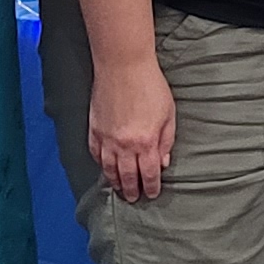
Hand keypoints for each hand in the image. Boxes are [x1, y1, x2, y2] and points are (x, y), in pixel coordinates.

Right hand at [90, 51, 176, 199]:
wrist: (123, 65)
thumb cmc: (150, 85)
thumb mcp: (168, 114)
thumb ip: (166, 141)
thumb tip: (163, 162)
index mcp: (146, 143)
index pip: (149, 174)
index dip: (151, 187)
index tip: (152, 194)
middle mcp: (124, 146)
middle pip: (127, 176)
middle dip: (132, 190)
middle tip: (134, 198)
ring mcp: (106, 138)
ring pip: (109, 169)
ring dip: (114, 182)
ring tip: (119, 189)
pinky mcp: (94, 129)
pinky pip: (95, 154)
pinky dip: (100, 164)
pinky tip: (104, 167)